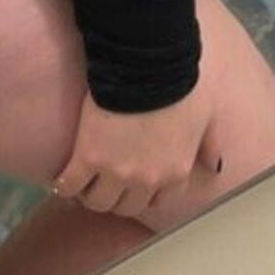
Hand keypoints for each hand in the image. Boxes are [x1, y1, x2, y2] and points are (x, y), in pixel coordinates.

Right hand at [52, 85, 223, 219]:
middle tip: (106, 185)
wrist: (147, 67)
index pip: (157, 203)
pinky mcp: (88, 157)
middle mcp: (147, 181)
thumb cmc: (180, 86)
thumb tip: (213, 166)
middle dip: (117, 199)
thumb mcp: (207, 118)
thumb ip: (209, 146)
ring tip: (83, 185)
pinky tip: (61, 180)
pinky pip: (71, 184)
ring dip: (90, 196)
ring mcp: (116, 172)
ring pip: (98, 202)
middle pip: (126, 207)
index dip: (143, 196)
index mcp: (176, 173)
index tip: (133, 188)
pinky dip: (64, 185)